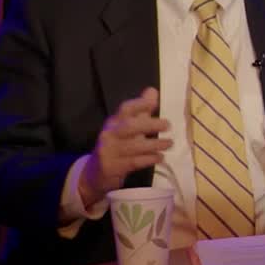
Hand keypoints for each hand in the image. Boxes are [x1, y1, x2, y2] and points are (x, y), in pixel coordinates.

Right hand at [79, 87, 171, 206]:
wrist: (95, 174)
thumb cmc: (117, 147)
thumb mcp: (126, 129)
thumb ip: (141, 111)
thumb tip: (153, 91)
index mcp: (113, 122)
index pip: (125, 109)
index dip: (139, 104)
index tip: (154, 101)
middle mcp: (109, 134)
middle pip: (129, 126)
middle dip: (149, 124)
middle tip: (168, 125)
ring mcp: (109, 151)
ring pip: (133, 146)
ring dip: (154, 144)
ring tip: (170, 143)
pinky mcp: (112, 167)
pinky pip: (133, 162)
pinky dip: (149, 159)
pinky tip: (160, 157)